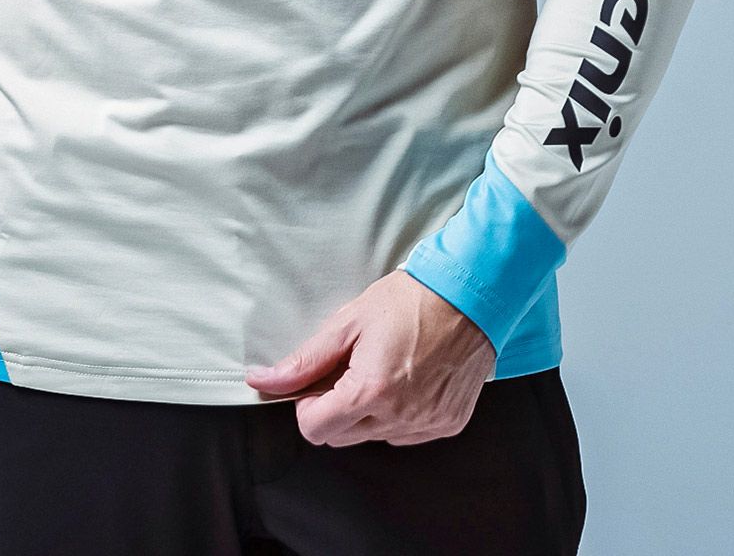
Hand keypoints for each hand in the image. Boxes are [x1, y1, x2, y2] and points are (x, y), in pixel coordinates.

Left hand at [244, 269, 495, 446]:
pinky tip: (408, 378)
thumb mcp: (349, 322)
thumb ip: (305, 360)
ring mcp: (427, 425)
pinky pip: (408, 434)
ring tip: (383, 367)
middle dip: (335, 408)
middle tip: (350, 368)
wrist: (470, 296)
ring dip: (368, 413)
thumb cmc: (409, 300)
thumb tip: (263, 380)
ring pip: (375, 437)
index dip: (308, 405)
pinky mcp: (448, 425)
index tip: (319, 381)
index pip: (315, 430)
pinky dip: (399, 414)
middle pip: (342, 438)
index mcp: (370, 392)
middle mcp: (400, 418)